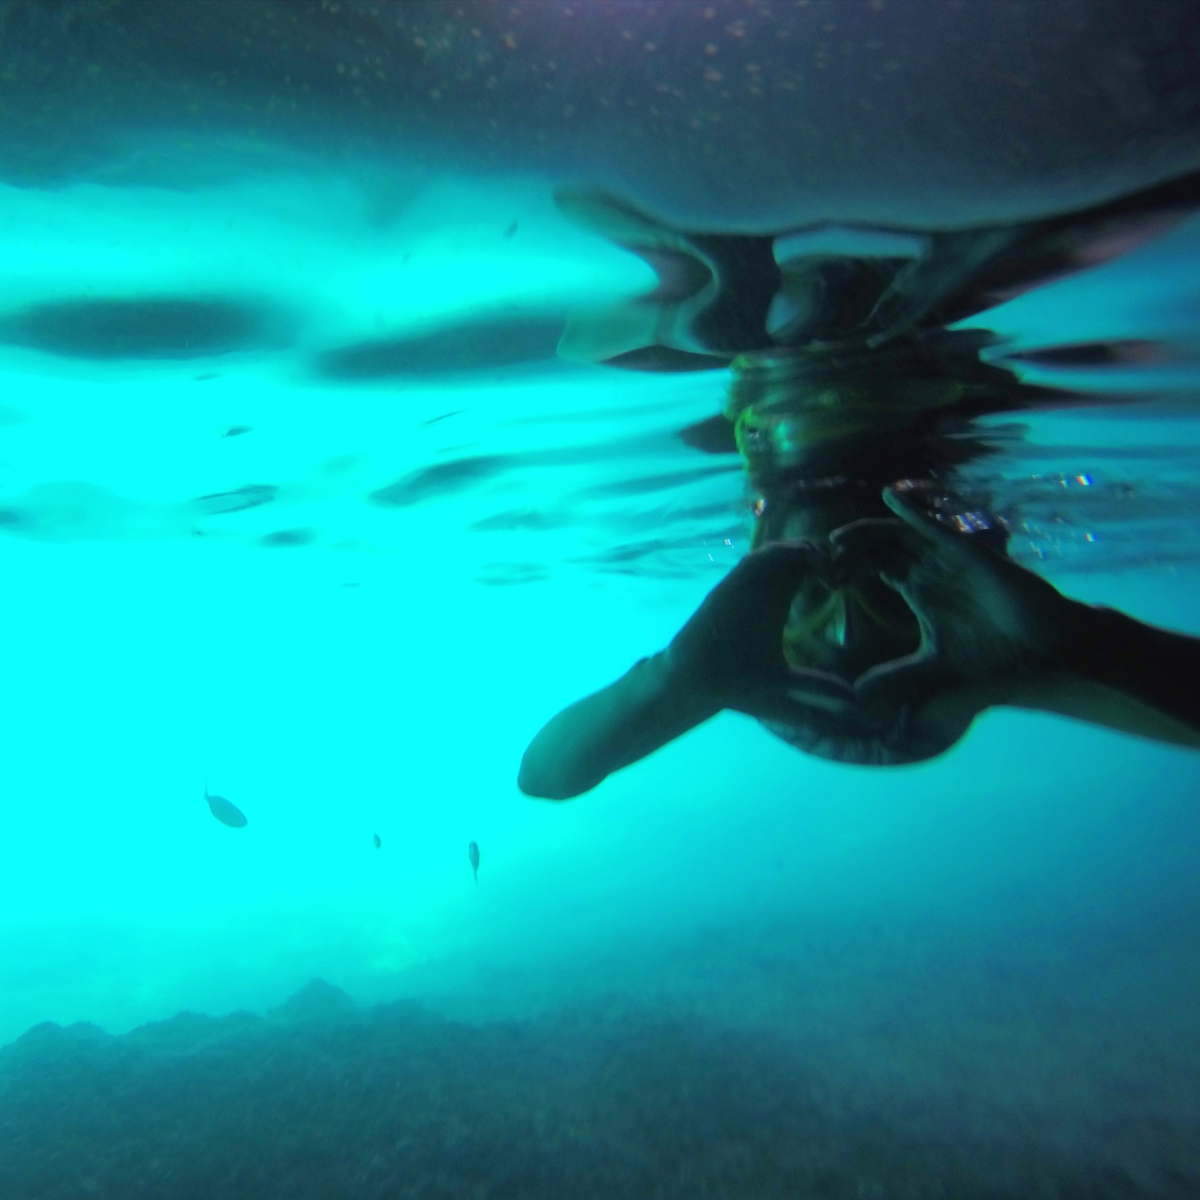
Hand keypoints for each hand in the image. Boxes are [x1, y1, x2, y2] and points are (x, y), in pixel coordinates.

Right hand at [665, 540, 858, 717]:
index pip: (808, 568)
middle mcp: (767, 586)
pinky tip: (816, 569)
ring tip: (833, 573)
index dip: (831, 568)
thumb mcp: (788, 686)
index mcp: (779, 602)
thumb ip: (818, 688)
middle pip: (802, 551)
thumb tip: (855, 702)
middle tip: (847, 573)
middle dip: (828, 554)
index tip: (848, 585)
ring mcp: (753, 580)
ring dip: (814, 550)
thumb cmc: (738, 683)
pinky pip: (769, 553)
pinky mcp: (740, 579)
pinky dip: (794, 552)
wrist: (698, 682)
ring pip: (789, 547)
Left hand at [830, 488, 1072, 720]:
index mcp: (916, 588)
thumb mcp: (932, 667)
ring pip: (899, 533)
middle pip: (879, 546)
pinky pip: (937, 527)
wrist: (1040, 649)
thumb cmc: (992, 654)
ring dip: (868, 532)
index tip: (822, 579)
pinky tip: (891, 498)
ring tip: (837, 538)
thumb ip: (895, 677)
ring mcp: (947, 557)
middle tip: (820, 557)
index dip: (848, 567)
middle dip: (850, 547)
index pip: (874, 567)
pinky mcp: (968, 552)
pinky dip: (914, 512)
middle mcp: (927, 567)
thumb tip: (856, 698)